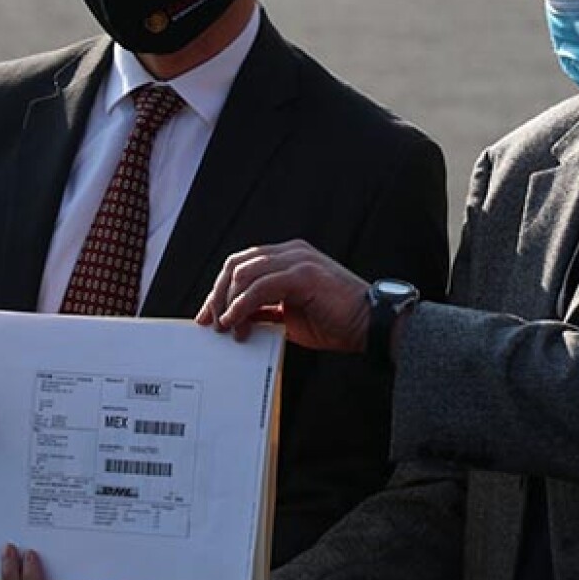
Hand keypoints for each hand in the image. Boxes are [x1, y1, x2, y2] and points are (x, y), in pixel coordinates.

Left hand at [195, 239, 369, 349]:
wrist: (370, 325)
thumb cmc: (336, 322)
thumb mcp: (289, 316)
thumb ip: (264, 310)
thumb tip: (234, 319)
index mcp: (289, 257)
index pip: (243, 265)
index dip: (221, 290)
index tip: (208, 316)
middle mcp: (292, 251)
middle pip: (237, 264)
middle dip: (218, 294)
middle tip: (210, 322)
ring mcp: (298, 259)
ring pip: (245, 273)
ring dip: (228, 302)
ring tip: (225, 327)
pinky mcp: (303, 274)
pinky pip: (261, 286)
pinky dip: (243, 305)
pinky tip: (236, 322)